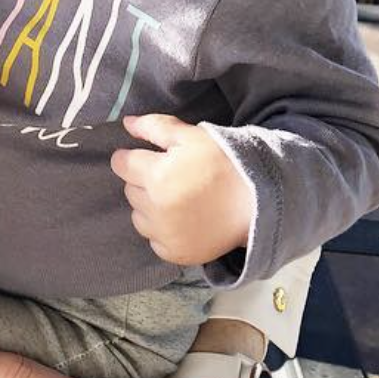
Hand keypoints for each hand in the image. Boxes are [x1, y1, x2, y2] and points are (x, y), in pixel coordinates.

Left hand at [110, 114, 251, 265]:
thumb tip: (127, 124)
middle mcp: (155, 209)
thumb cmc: (225, 163)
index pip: (121, 164)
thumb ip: (154, 127)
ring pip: (138, 216)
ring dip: (149, 207)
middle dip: (143, 180)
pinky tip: (182, 219)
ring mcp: (164, 235)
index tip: (146, 157)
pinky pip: (154, 239)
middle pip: (130, 190)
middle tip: (170, 176)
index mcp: (156, 176)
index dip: (130, 157)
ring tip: (176, 198)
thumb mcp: (192, 136)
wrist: (257, 201)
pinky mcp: (175, 253)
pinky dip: (161, 230)